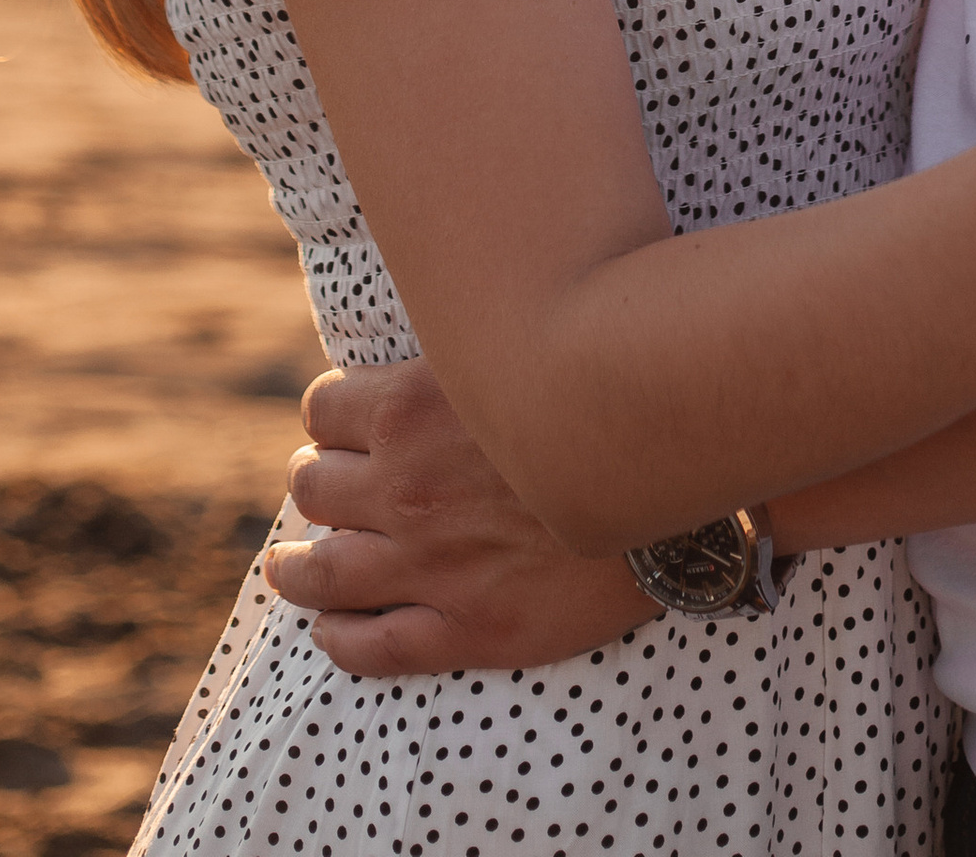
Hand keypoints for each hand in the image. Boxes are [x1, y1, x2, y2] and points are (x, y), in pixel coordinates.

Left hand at [266, 363, 658, 679]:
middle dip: (316, 484)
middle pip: (312, 486)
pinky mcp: (467, 628)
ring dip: (296, 568)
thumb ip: (466, 348)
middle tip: (329, 491)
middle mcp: (406, 488)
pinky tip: (330, 632)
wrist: (685, 487)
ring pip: (320, 573)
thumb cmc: (611, 396)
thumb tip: (441, 328)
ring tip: (290, 568)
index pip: (323, 410)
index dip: (331, 419)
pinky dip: (337, 640)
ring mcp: (431, 565)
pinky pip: (371, 647)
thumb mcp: (521, 347)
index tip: (343, 428)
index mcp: (414, 407)